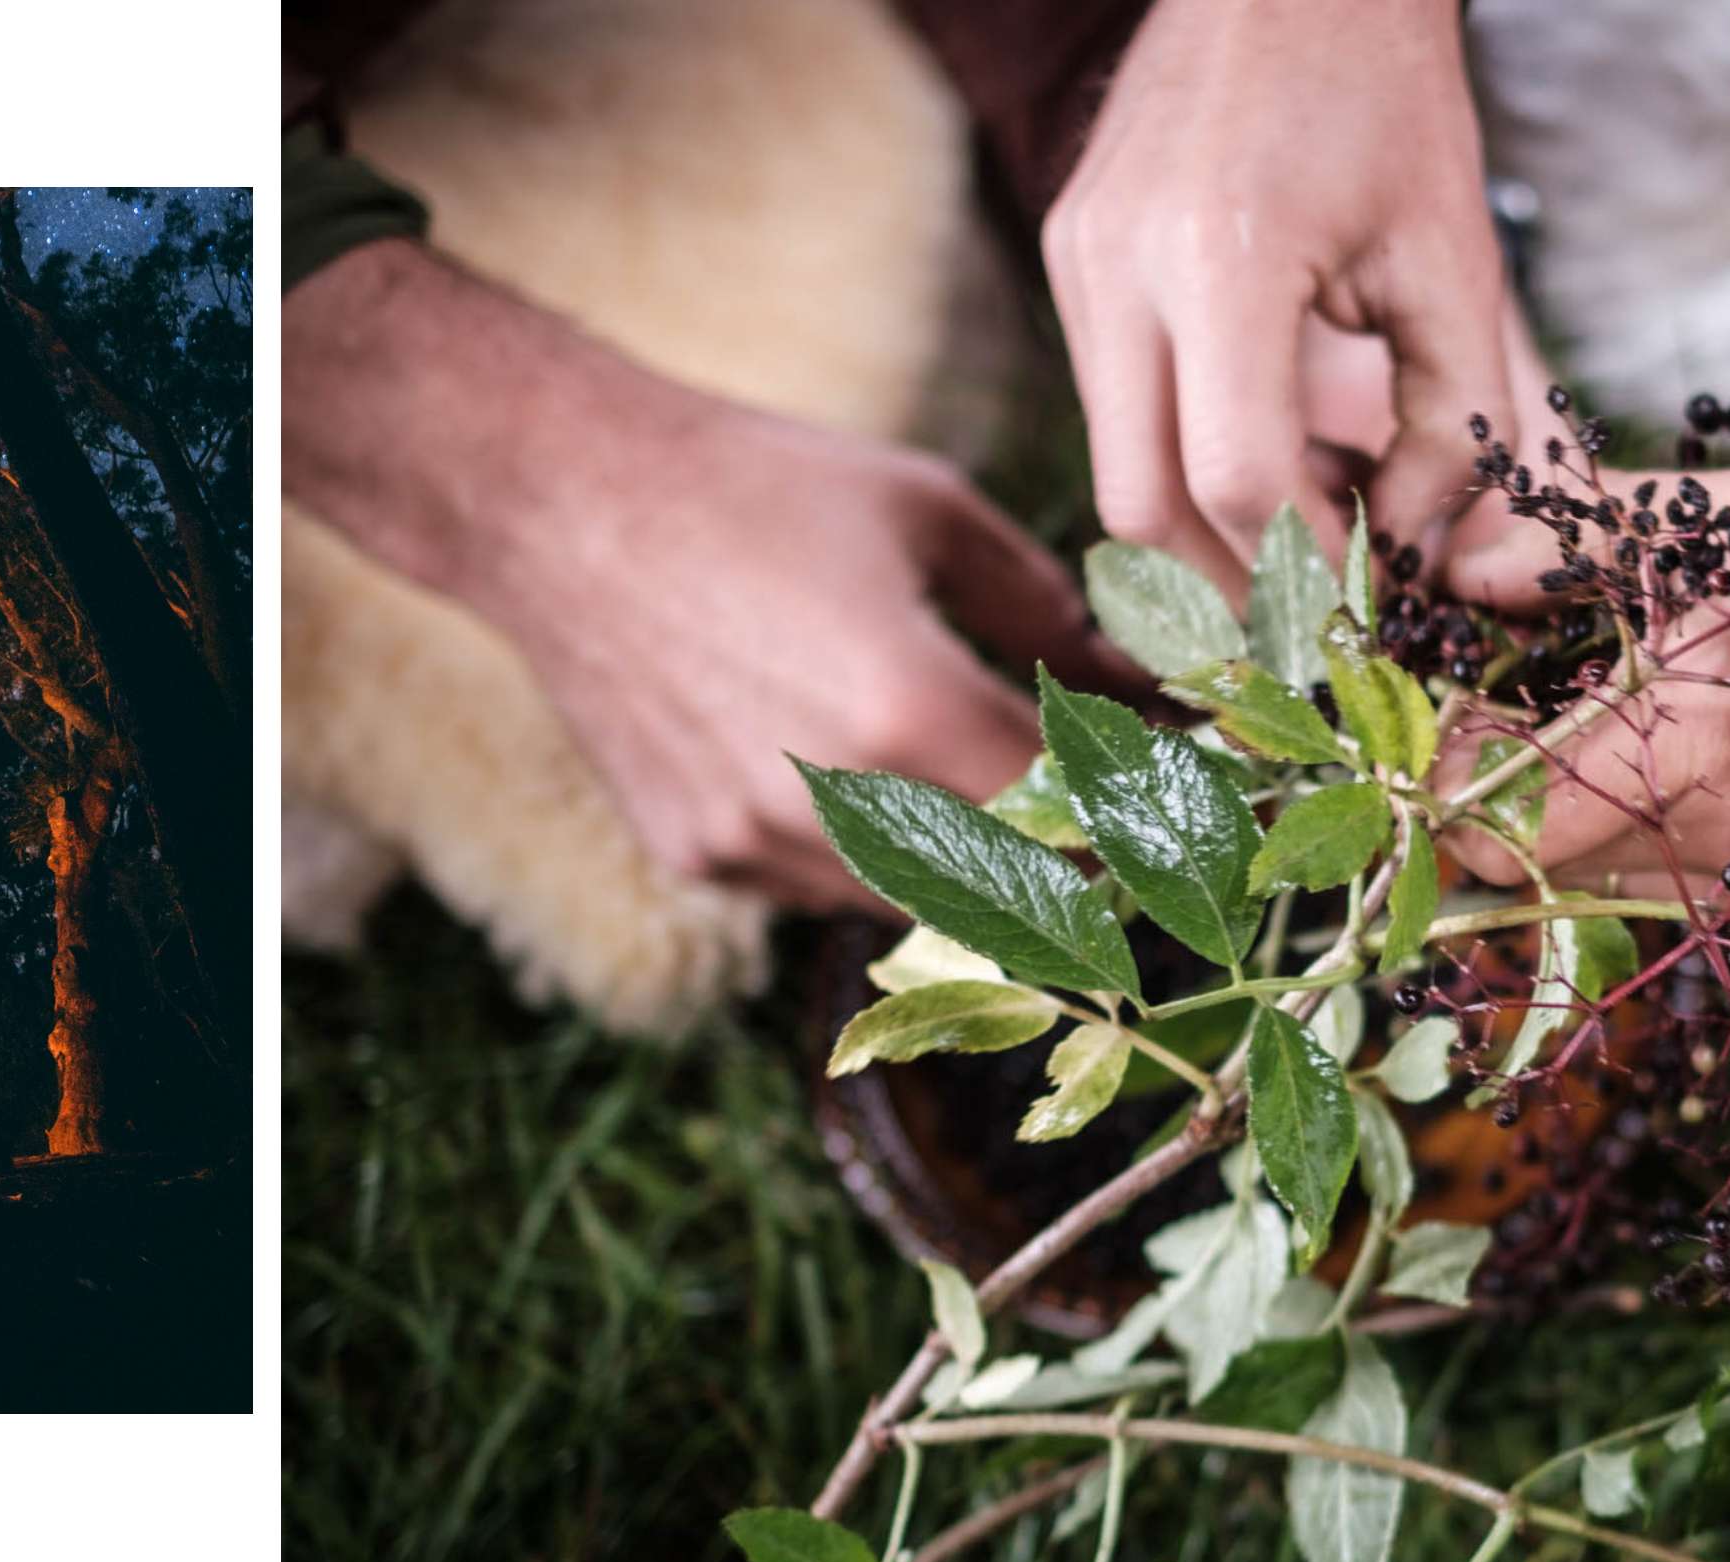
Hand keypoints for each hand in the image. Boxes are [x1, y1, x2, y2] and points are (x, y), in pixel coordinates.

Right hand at [287, 242, 1140, 910]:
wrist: (563, 503)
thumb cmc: (754, 485)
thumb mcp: (930, 510)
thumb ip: (1046, 609)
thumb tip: (1138, 682)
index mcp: (908, 707)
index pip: (1073, 816)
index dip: (1132, 812)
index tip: (1166, 793)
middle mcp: (832, 800)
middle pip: (1006, 887)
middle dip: (1067, 855)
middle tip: (1103, 810)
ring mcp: (756, 842)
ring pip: (916, 908)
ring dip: (970, 868)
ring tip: (990, 792)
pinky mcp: (700, 858)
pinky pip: (822, 891)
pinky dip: (869, 858)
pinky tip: (861, 777)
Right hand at [1045, 0, 1513, 594]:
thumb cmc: (1388, 96)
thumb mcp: (1455, 261)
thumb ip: (1453, 424)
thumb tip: (1414, 556)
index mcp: (1222, 258)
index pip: (1234, 479)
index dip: (1304, 566)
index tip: (1368, 601)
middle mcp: (1120, 265)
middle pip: (1142, 505)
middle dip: (1232, 586)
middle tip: (1317, 622)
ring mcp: (1077, 261)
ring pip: (1115, 466)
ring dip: (1205, 529)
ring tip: (1302, 536)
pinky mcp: (1067, 255)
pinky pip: (1109, 402)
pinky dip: (1181, 455)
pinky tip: (1262, 454)